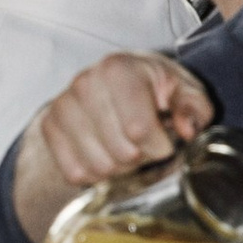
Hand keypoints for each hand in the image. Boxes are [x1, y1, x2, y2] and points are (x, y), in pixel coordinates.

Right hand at [15, 53, 214, 242]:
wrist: (110, 83)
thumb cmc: (153, 88)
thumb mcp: (184, 90)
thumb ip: (194, 107)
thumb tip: (187, 129)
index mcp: (118, 69)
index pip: (139, 130)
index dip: (160, 146)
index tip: (165, 138)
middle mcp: (84, 83)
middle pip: (120, 153)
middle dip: (141, 157)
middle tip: (145, 143)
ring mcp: (62, 106)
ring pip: (98, 167)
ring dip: (119, 168)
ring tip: (125, 146)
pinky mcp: (49, 127)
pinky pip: (75, 173)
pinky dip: (95, 174)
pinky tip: (105, 153)